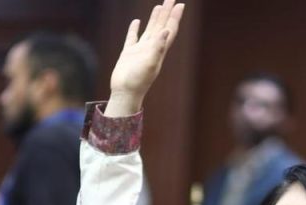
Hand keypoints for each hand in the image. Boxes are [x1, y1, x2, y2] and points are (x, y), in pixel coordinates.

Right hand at [104, 0, 184, 116]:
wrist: (124, 94)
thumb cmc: (138, 82)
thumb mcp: (150, 64)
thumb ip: (158, 47)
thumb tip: (167, 31)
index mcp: (159, 50)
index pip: (169, 29)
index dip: (174, 17)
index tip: (180, 4)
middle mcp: (151, 49)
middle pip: (161, 26)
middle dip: (166, 12)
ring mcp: (140, 51)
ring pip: (149, 30)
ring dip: (155, 18)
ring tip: (159, 6)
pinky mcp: (128, 54)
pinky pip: (132, 38)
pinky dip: (135, 29)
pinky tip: (136, 22)